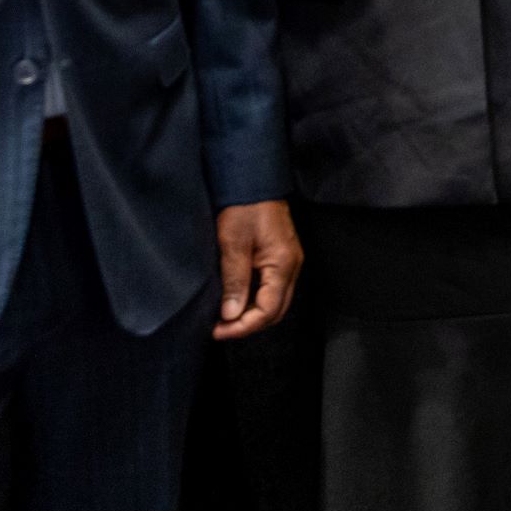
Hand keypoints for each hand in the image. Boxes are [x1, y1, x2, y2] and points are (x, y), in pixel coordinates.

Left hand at [212, 200, 302, 340]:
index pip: (268, 310)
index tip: (218, 330)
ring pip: (275, 302)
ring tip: (224, 318)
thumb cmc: (244, 207)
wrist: (253, 180)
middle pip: (276, 311)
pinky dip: (254, 301)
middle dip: (248, 325)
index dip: (243, 326)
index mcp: (283, 264)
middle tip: (219, 329)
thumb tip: (231, 314)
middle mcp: (291, 267)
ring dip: (251, 314)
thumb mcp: (233, 244)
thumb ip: (235, 280)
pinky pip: (271, 289)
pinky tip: (235, 300)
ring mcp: (288, 262)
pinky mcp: (280, 258)